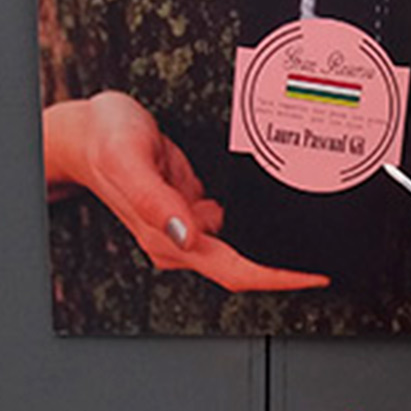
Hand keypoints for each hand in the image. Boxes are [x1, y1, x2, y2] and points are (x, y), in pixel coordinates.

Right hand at [43, 91, 329, 291]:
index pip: (233, 272)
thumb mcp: (129, 159)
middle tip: (326, 264)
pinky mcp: (190, 208)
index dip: (276, 279)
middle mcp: (179, 240)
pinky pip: (230, 223)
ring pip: (240, 246)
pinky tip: (274, 207)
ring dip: (273, 245)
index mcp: (168, 238)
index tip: (313, 278)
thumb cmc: (103, 140)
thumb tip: (190, 234)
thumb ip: (157, 199)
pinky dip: (254, 218)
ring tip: (311, 233)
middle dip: (285, 269)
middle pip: (243, 268)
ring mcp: (186, 226)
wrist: (84, 131)